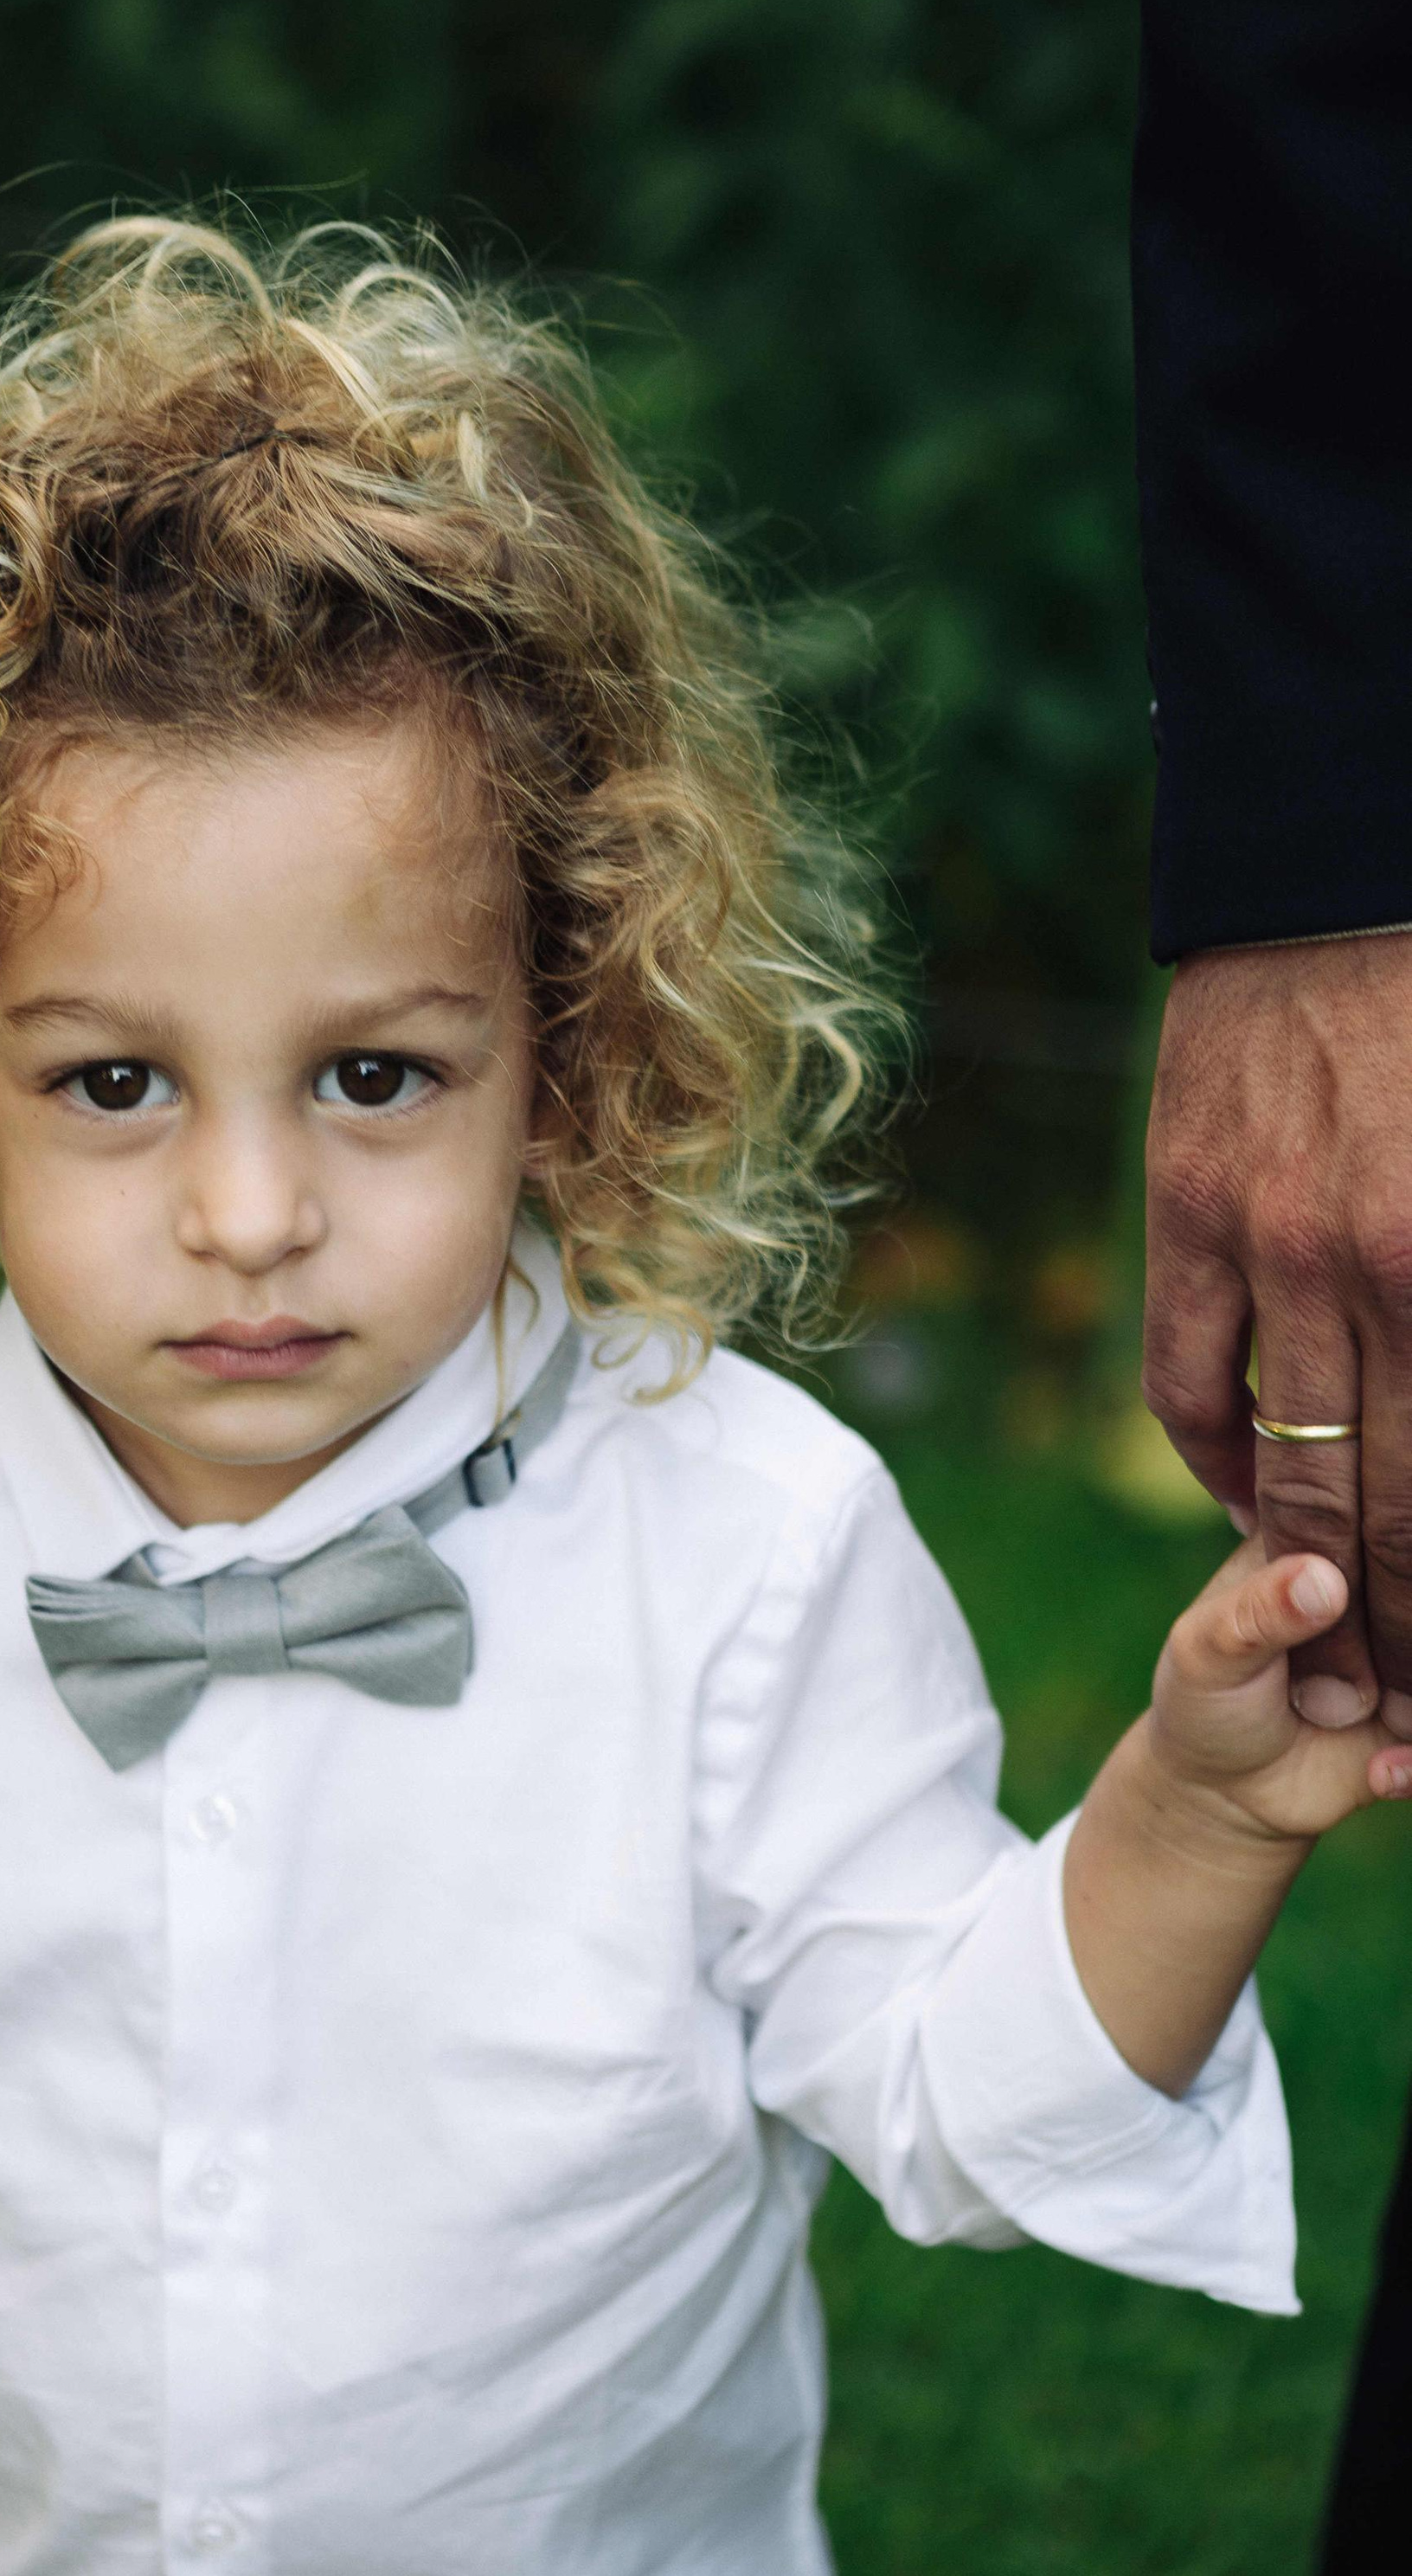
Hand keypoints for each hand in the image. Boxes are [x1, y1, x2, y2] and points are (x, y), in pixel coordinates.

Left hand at [1066, 1542, 1411, 2096]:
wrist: (1215, 1802)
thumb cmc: (1199, 1706)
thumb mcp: (1204, 1659)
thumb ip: (1253, 1618)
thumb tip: (1314, 1582)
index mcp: (1326, 1548)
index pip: (1375, 1516)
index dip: (1379, 1541)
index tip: (1341, 1595)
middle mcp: (1377, 1599)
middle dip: (1388, 1646)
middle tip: (1335, 1685)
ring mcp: (1405, 1669)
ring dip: (1403, 1699)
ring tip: (1361, 1724)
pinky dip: (1406, 1760)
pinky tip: (1380, 1775)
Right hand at [1145, 931, 1411, 1734]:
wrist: (1349, 873)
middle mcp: (1369, 1268)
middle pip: (1378, 1505)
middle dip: (1399, 1624)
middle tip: (1402, 1702)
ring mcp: (1265, 1243)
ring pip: (1280, 1463)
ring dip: (1308, 1574)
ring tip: (1330, 1645)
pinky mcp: (1185, 1211)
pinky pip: (1184, 1379)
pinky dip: (1216, 1460)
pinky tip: (1246, 1501)